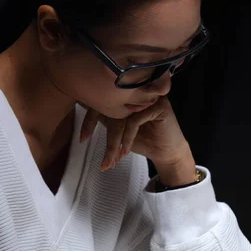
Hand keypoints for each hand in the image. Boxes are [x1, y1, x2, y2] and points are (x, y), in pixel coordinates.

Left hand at [80, 97, 195, 184]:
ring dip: (115, 141)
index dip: (90, 118)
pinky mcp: (159, 106)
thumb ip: (107, 118)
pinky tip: (126, 151)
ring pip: (122, 115)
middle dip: (100, 132)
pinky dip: (128, 138)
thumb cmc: (144, 141)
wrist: (167, 153)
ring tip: (111, 160)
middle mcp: (138, 91)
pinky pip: (135, 120)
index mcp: (128, 94)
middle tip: (92, 148)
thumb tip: (84, 109)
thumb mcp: (119, 129)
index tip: (82, 138)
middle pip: (111, 107)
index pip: (104, 99)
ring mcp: (149, 96)